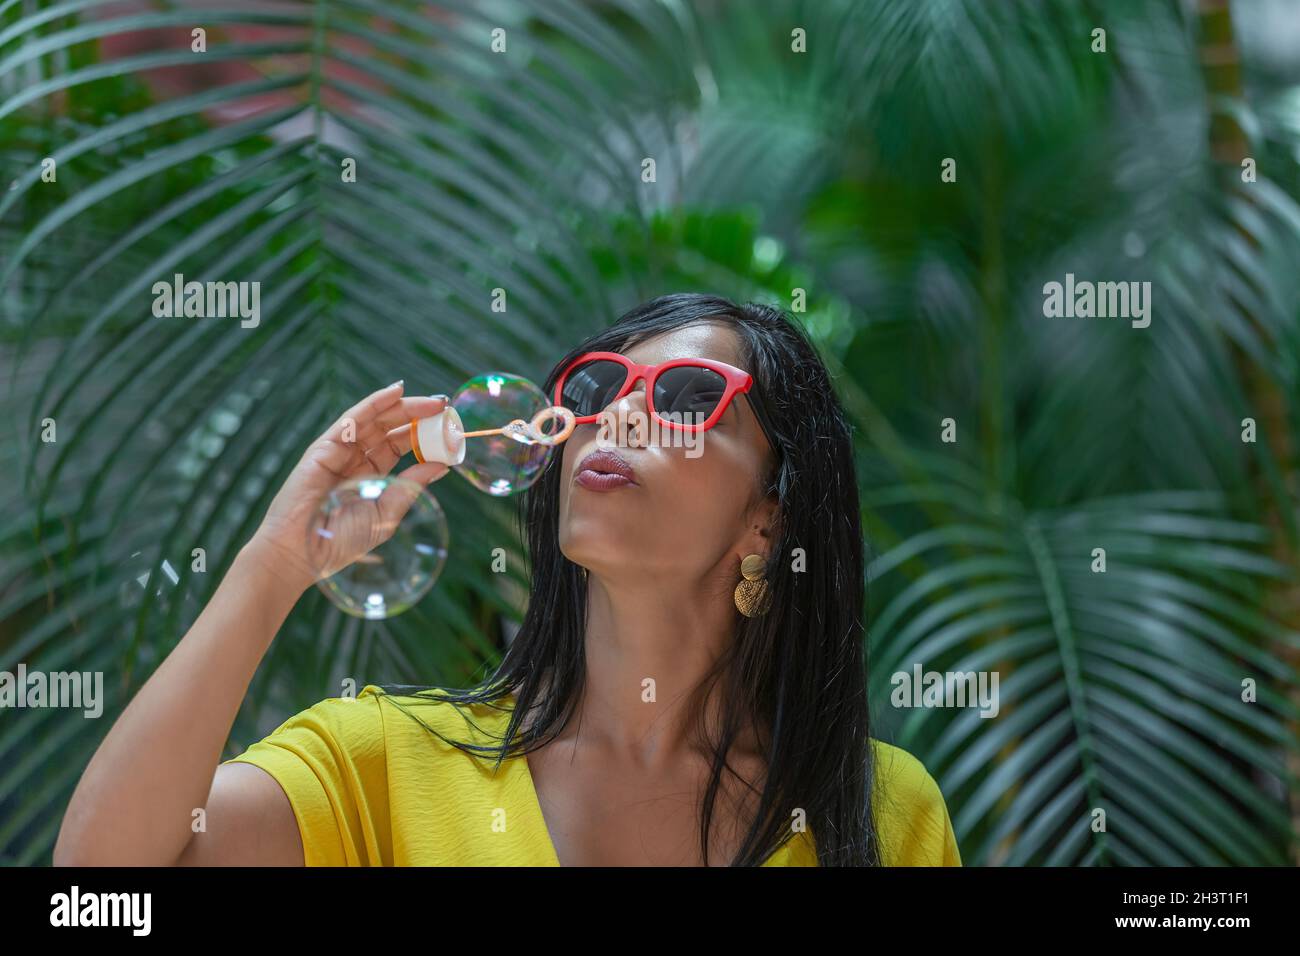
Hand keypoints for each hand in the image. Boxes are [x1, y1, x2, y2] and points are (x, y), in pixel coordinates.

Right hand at [247, 382, 450, 595]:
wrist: (303, 554)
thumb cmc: (341, 542)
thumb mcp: (388, 513)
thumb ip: (412, 486)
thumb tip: (442, 465)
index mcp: (370, 478)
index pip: (400, 448)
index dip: (423, 436)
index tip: (449, 429)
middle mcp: (355, 461)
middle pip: (390, 430)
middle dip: (418, 416)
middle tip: (446, 407)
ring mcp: (339, 452)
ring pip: (374, 421)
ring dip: (403, 406)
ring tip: (432, 401)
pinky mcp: (323, 447)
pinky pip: (352, 419)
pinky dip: (374, 403)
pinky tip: (395, 392)